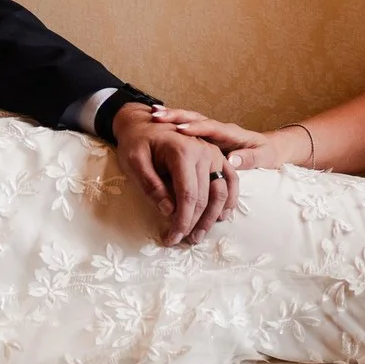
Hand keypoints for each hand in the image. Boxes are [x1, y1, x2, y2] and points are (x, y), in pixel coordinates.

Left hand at [110, 102, 231, 244]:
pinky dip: (229, 200)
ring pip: (220, 192)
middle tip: (182, 241)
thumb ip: (150, 185)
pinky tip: (221, 217)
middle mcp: (204, 152)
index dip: (181, 221)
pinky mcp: (218, 156)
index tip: (172, 238)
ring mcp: (214, 154)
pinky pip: (231, 180)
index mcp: (183, 151)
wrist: (144, 122)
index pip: (187, 196)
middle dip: (194, 223)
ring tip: (198, 235)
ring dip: (212, 217)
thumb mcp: (134, 161)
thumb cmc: (136, 142)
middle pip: (205, 197)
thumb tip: (168, 211)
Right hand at [155, 111, 298, 170]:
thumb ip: (249, 159)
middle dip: (177, 116)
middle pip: (196, 118)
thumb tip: (232, 159)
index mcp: (232, 132)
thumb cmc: (266, 154)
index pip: (212, 128)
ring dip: (172, 117)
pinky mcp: (203, 139)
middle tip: (158, 116)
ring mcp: (209, 133)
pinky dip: (171, 124)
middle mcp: (218, 129)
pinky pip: (185, 129)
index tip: (181, 129)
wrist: (268, 149)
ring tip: (153, 114)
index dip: (197, 128)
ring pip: (188, 120)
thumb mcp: (263, 157)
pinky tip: (156, 120)